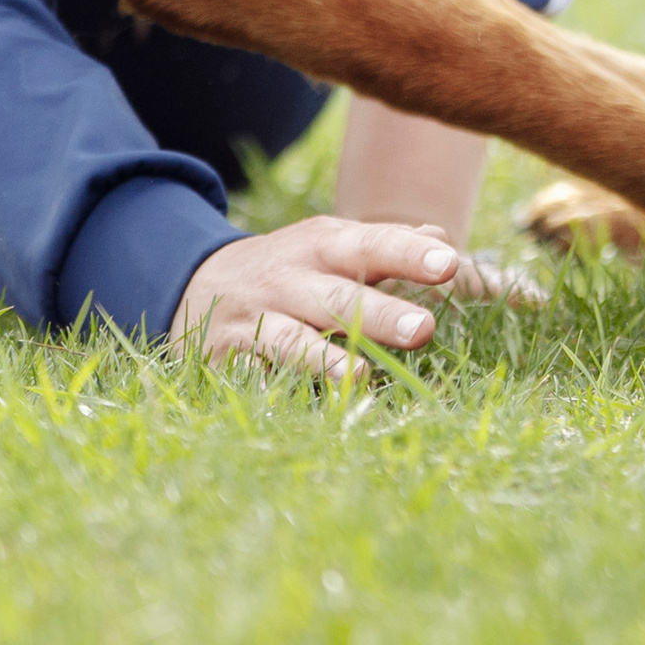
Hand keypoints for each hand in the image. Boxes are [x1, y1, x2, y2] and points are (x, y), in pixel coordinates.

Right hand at [172, 216, 469, 380]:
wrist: (195, 284)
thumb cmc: (290, 268)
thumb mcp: (330, 245)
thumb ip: (385, 244)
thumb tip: (440, 238)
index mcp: (323, 246)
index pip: (372, 245)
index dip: (408, 254)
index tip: (448, 264)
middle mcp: (289, 279)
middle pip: (339, 297)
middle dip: (381, 314)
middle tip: (425, 329)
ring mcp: (254, 319)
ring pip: (290, 340)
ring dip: (324, 360)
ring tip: (362, 376)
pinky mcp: (225, 358)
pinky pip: (249, 377)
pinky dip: (268, 389)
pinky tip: (292, 405)